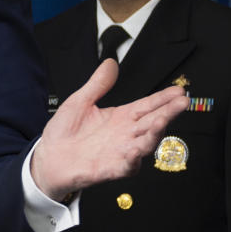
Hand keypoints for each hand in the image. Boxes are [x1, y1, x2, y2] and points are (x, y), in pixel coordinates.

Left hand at [30, 59, 187, 198]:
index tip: (178, 90)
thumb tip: (110, 63)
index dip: (163, 98)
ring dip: (156, 133)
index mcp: (121, 117)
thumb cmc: (64, 132)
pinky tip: (137, 150)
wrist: (48, 157)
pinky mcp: (111, 168)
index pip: (147, 105)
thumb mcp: (79, 102)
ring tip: (162, 120)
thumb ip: (97, 84)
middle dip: (169, 112)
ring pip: (145, 143)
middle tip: (182, 101)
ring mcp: (121, 152)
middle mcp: (126, 134)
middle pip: (152, 122)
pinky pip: (127, 165)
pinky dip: (133, 159)